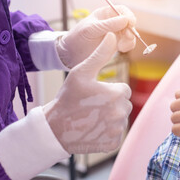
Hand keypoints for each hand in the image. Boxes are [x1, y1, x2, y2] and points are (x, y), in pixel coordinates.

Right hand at [44, 33, 131, 153]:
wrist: (55, 129)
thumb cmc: (68, 98)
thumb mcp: (81, 72)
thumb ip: (99, 54)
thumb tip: (111, 35)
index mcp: (117, 94)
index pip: (123, 90)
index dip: (109, 91)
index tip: (94, 95)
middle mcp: (121, 113)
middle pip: (124, 105)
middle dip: (112, 104)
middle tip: (92, 107)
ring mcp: (117, 130)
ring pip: (120, 120)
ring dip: (111, 118)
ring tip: (92, 118)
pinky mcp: (113, 144)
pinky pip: (116, 135)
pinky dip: (108, 133)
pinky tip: (94, 129)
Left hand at [56, 5, 135, 67]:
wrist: (71, 54)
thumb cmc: (77, 38)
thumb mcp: (91, 30)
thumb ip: (108, 25)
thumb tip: (125, 20)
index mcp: (105, 14)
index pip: (121, 11)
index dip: (128, 15)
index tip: (130, 23)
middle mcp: (112, 23)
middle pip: (128, 23)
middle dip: (130, 29)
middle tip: (127, 37)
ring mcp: (115, 34)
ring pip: (129, 34)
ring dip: (129, 39)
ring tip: (122, 46)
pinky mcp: (116, 45)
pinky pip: (127, 44)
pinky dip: (128, 46)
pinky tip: (121, 49)